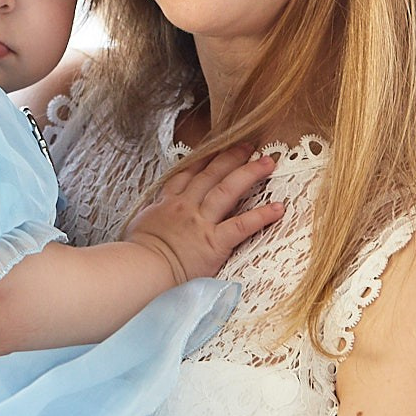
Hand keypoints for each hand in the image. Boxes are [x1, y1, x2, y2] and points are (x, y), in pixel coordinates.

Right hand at [125, 146, 283, 285]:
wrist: (142, 269)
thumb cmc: (137, 253)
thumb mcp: (140, 225)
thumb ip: (153, 215)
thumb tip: (154, 215)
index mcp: (168, 202)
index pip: (188, 173)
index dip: (204, 159)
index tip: (217, 147)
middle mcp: (186, 206)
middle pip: (212, 174)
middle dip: (231, 157)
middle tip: (249, 146)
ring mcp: (201, 222)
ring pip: (228, 190)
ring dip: (249, 174)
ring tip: (267, 162)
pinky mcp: (215, 242)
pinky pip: (242, 225)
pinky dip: (261, 216)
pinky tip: (278, 208)